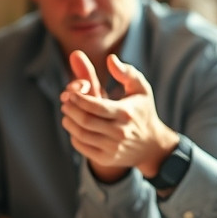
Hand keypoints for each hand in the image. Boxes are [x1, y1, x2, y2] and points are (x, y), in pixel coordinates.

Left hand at [60, 52, 178, 182]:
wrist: (151, 146)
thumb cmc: (143, 112)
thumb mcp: (141, 89)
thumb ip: (127, 72)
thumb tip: (110, 59)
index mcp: (126, 113)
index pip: (95, 106)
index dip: (79, 99)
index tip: (71, 94)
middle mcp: (119, 132)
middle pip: (85, 120)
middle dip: (70, 109)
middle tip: (65, 102)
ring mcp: (113, 147)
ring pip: (81, 134)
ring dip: (69, 122)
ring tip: (67, 113)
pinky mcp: (107, 158)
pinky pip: (83, 147)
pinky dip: (74, 136)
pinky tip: (75, 128)